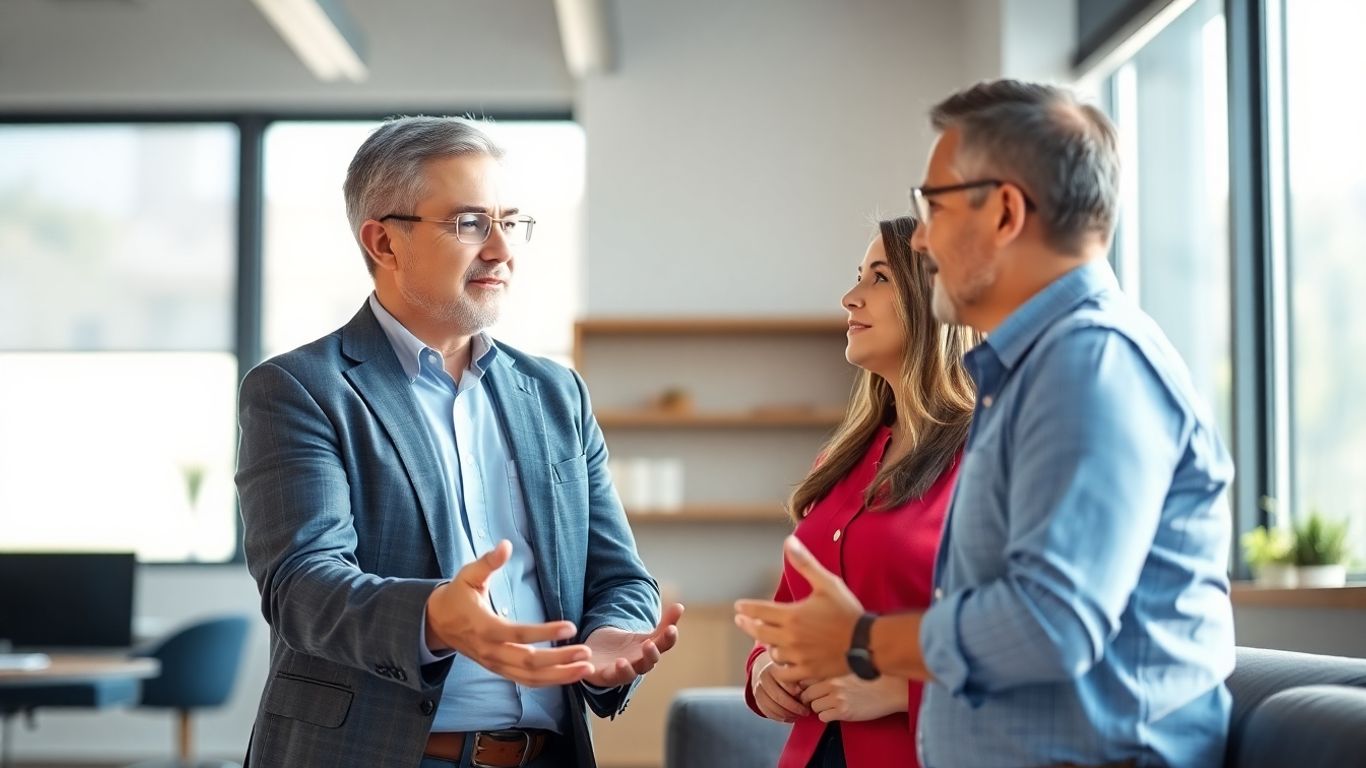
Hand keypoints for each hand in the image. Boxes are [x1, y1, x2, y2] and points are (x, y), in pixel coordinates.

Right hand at [426, 540, 594, 686]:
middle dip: (559, 660)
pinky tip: (569, 675)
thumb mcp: (468, 575)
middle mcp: (490, 651)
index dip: (544, 632)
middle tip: (586, 653)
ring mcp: (494, 664)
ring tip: (585, 669)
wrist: (437, 623)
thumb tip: (505, 545)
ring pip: (529, 677)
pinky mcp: (499, 670)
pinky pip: (525, 681)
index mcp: (483, 627)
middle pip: (527, 662)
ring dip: (559, 676)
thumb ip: (487, 562)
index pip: (517, 633)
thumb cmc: (457, 596)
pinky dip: (549, 681)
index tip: (571, 626)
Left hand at [581, 602, 683, 687]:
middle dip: (650, 655)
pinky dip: (603, 672)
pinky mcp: (604, 675)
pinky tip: (604, 665)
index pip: (664, 646)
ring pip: (627, 675)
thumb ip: (664, 623)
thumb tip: (680, 605)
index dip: (669, 638)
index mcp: (650, 653)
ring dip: (626, 669)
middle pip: (648, 663)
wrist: (601, 660)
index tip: (671, 628)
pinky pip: (606, 676)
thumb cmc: (627, 648)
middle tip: (649, 644)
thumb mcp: (645, 636)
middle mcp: (638, 665)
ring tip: (621, 661)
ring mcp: (621, 672)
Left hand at [734, 536, 863, 683]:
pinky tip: (781, 662)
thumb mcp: (827, 583)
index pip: (759, 611)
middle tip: (740, 621)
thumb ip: (805, 563)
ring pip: (772, 652)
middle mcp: (791, 637)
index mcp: (792, 615)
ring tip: (766, 639)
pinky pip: (784, 674)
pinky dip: (780, 667)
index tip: (738, 607)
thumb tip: (789, 541)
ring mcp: (798, 657)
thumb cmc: (847, 611)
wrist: (867, 642)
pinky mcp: (808, 672)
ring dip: (767, 644)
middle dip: (747, 625)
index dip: (746, 608)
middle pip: (759, 632)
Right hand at [750, 649, 810, 721]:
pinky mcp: (757, 700)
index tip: (806, 698)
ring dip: (787, 714)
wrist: (769, 670)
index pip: (784, 682)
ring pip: (772, 707)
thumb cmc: (788, 670)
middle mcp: (763, 678)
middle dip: (794, 707)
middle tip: (806, 712)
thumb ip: (801, 676)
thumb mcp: (796, 668)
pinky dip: (780, 717)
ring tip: (799, 716)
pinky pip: (768, 713)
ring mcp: (758, 689)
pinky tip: (790, 717)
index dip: (796, 692)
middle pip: (778, 697)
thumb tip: (809, 688)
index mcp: (774, 667)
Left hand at [799, 674, 907, 722]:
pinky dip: (826, 717)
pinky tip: (835, 713)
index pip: (806, 675)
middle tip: (817, 700)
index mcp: (834, 668)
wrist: (893, 689)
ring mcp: (837, 697)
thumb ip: (834, 669)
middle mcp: (832, 682)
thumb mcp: (850, 666)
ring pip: (813, 706)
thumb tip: (817, 673)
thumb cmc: (875, 675)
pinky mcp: (844, 712)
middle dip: (809, 698)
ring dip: (818, 708)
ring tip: (829, 707)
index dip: (805, 683)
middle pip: (806, 693)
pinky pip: (823, 717)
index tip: (809, 687)